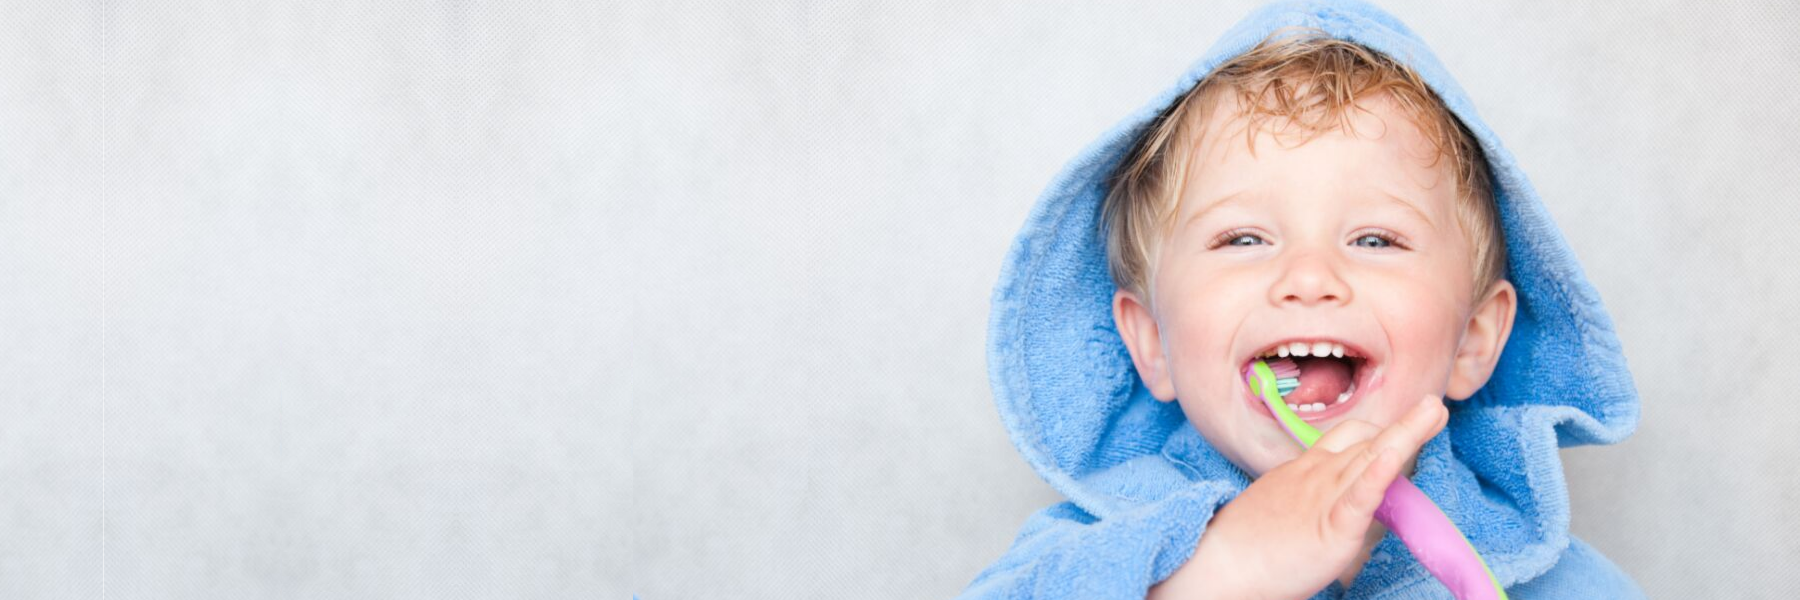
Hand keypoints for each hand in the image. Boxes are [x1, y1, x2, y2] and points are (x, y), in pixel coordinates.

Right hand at [1150, 395, 1447, 599]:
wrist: (1217, 565)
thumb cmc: (1244, 545)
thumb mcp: (1283, 512)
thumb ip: (1314, 507)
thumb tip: (1340, 518)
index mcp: (1304, 470)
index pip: (1347, 439)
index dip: (1378, 430)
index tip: (1407, 422)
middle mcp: (1317, 474)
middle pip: (1364, 440)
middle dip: (1404, 424)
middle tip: (1434, 407)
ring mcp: (1323, 497)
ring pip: (1369, 456)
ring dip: (1405, 433)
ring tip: (1433, 412)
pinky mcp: (1331, 528)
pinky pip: (1358, 497)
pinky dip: (1378, 475)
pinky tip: (1393, 458)